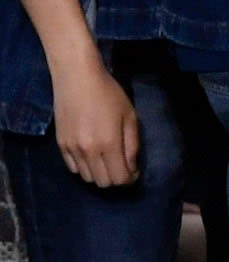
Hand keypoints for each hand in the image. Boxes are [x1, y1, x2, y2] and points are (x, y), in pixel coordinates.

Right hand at [49, 46, 136, 188]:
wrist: (77, 79)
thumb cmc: (109, 94)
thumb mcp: (130, 117)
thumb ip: (132, 145)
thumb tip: (132, 168)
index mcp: (109, 144)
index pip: (120, 178)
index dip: (130, 178)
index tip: (135, 170)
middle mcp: (88, 151)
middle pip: (103, 182)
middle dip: (117, 178)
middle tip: (123, 165)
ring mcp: (71, 149)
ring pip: (87, 178)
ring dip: (100, 174)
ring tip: (108, 160)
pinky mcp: (60, 145)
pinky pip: (73, 168)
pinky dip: (85, 168)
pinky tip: (92, 155)